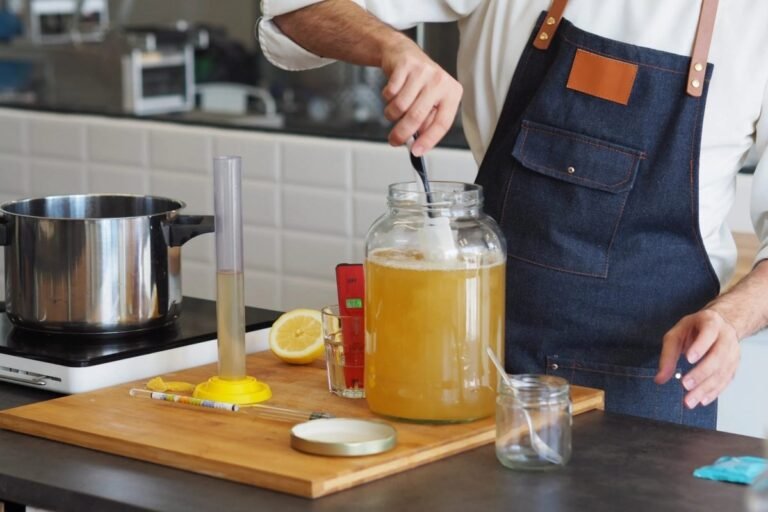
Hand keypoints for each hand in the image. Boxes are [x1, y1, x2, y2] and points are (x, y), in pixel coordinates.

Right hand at [380, 36, 462, 155]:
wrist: (403, 53)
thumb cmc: (419, 81)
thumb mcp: (430, 102)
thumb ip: (426, 122)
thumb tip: (417, 143)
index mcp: (452, 93)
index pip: (442, 123)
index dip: (428, 140)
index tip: (417, 152)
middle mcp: (440, 81)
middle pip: (417, 117)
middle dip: (402, 133)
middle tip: (394, 140)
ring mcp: (423, 72)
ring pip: (400, 106)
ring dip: (391, 114)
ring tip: (394, 109)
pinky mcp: (405, 66)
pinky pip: (390, 93)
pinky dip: (386, 98)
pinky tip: (392, 92)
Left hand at [655, 308, 739, 408]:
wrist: (722, 324)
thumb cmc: (695, 329)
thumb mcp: (677, 334)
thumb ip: (668, 355)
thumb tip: (660, 379)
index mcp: (711, 323)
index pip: (708, 334)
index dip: (700, 346)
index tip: (689, 359)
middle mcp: (726, 337)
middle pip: (717, 357)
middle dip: (701, 373)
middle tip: (685, 385)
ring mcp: (733, 353)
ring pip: (722, 372)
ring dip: (705, 388)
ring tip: (690, 401)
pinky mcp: (734, 366)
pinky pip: (725, 381)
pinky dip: (714, 392)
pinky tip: (702, 400)